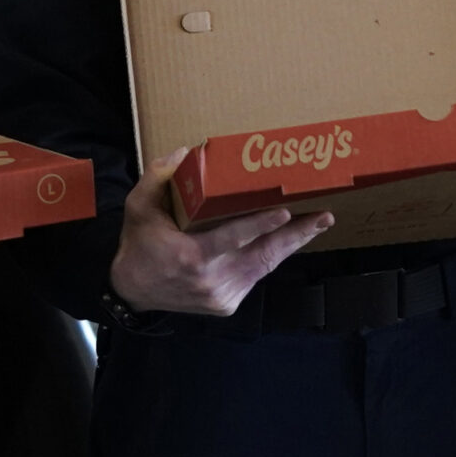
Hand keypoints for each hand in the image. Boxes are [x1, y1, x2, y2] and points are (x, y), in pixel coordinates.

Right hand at [110, 147, 332, 315]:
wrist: (132, 292)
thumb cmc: (139, 244)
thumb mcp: (139, 208)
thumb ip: (158, 179)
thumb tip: (184, 153)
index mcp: (190, 257)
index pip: (230, 239)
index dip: (259, 226)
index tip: (284, 211)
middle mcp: (210, 280)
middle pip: (261, 255)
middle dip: (295, 234)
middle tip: (324, 216)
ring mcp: (221, 295)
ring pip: (264, 265)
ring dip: (292, 243)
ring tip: (318, 222)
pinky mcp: (227, 304)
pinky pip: (256, 274)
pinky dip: (273, 256)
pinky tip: (291, 238)